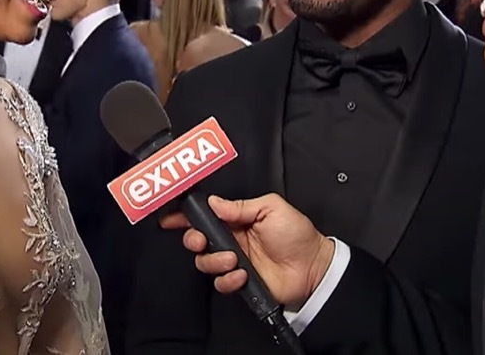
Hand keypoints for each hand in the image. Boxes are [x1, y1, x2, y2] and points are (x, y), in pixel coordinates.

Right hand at [160, 194, 333, 306]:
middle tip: (201, 240)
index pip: (205, 215)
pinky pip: (220, 283)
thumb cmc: (297, 235)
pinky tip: (242, 274)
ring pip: (204, 262)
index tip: (171, 218)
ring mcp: (233, 262)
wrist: (313, 267)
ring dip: (215, 260)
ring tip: (234, 258)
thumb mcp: (271, 208)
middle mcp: (231, 240)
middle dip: (193, 239)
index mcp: (236, 219)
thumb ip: (240, 206)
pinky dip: (228, 279)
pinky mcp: (239, 282)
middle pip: (197, 240)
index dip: (186, 216)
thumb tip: (213, 202)